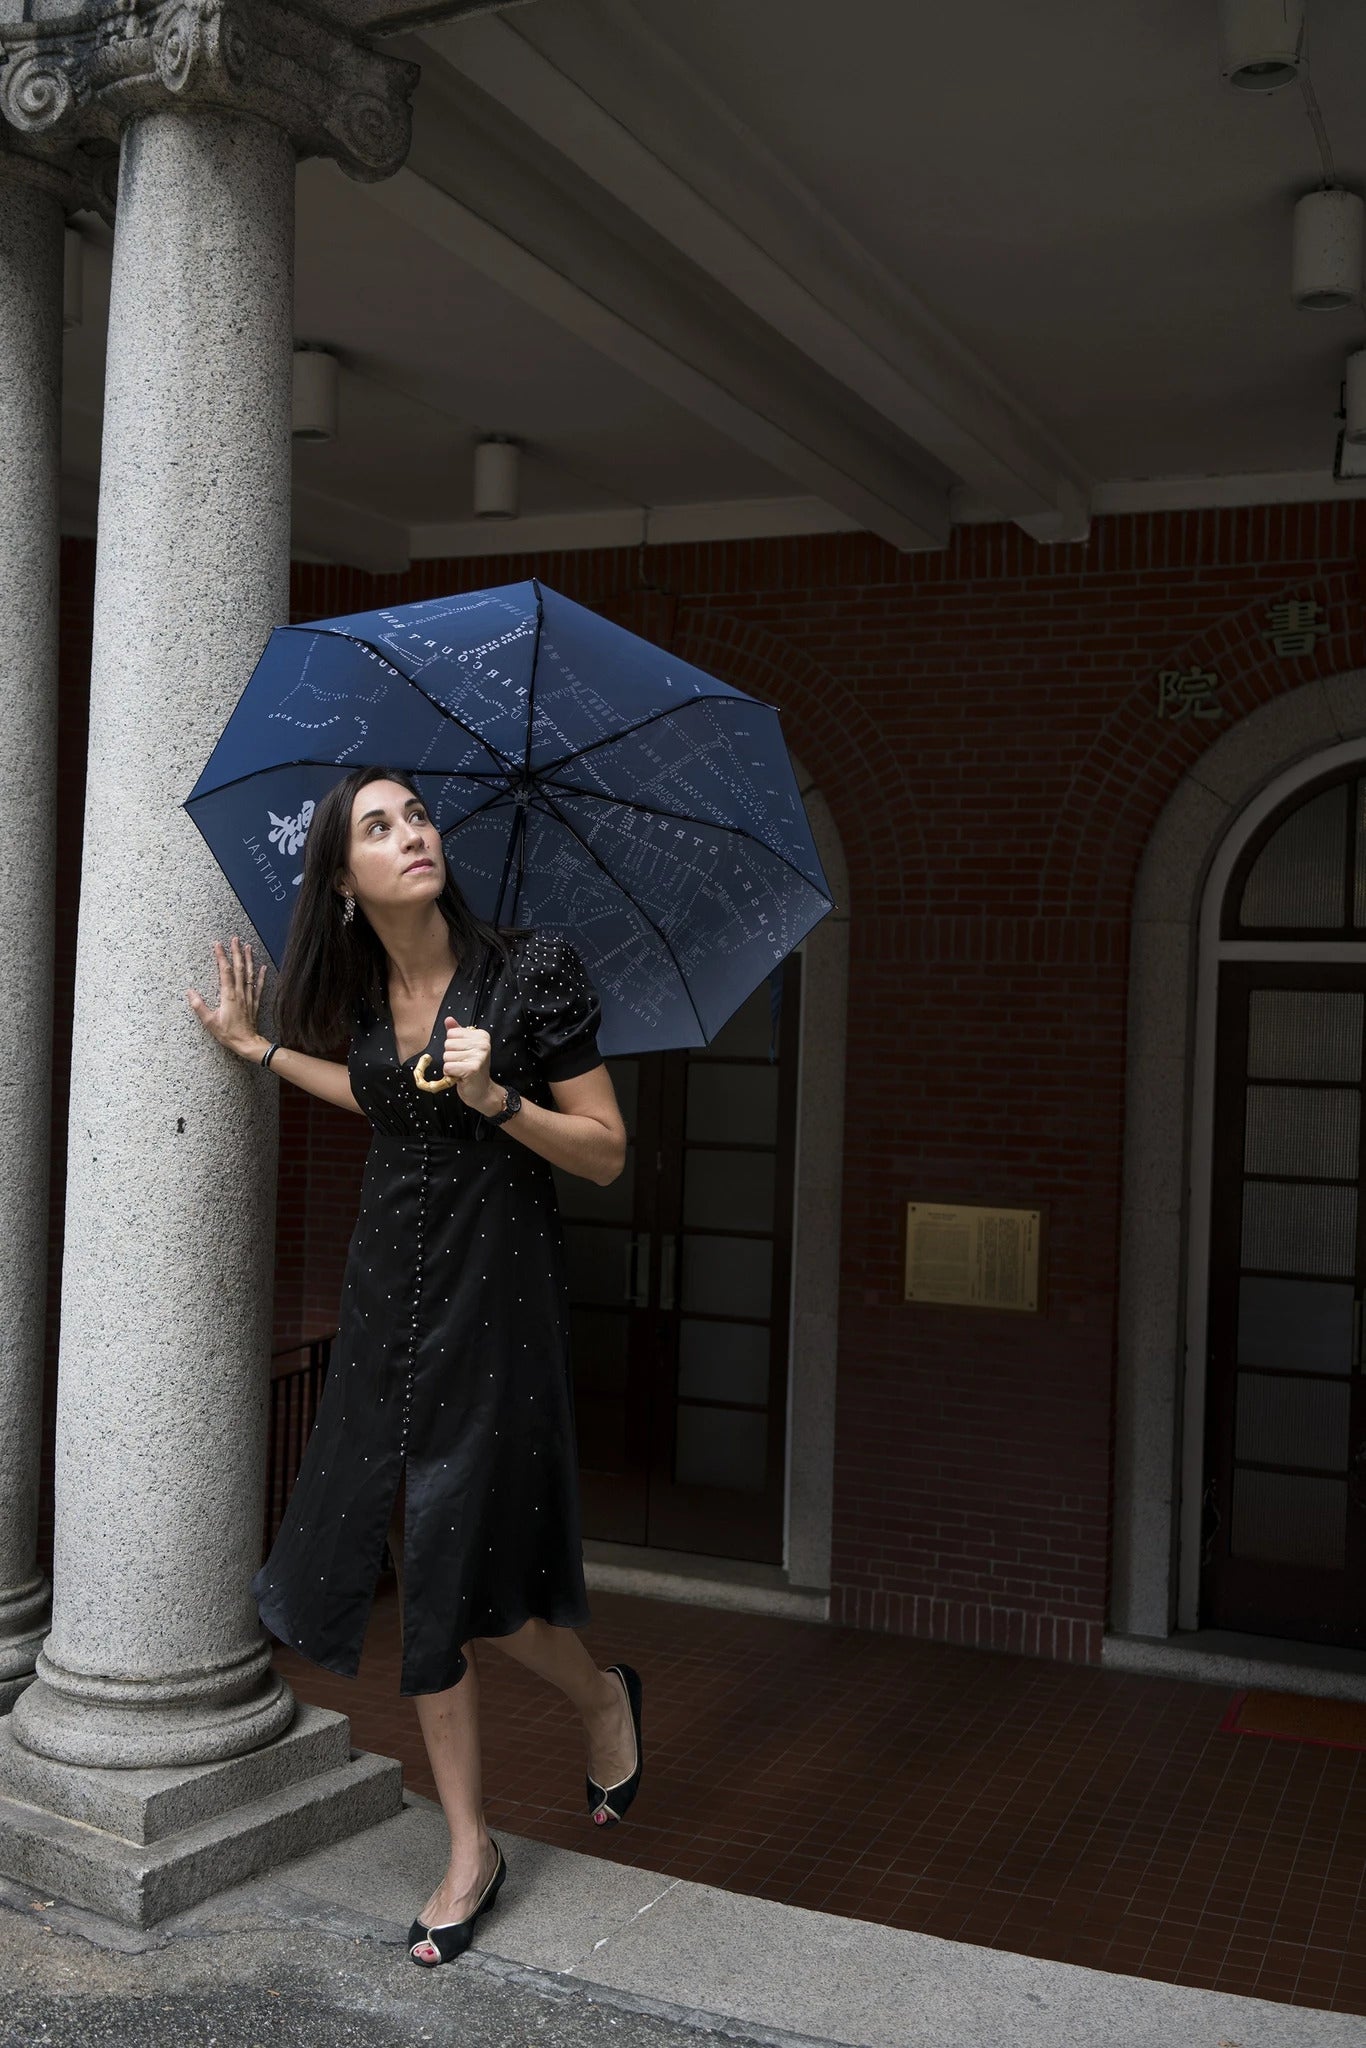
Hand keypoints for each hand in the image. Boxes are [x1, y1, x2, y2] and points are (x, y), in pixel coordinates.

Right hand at [187, 937, 267, 1059]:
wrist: (247, 1043)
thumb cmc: (228, 1034)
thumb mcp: (209, 1022)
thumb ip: (198, 1006)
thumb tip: (190, 992)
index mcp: (228, 996)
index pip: (225, 971)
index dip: (221, 957)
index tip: (218, 945)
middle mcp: (240, 993)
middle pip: (239, 968)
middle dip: (236, 952)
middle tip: (235, 939)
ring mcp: (248, 997)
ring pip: (250, 974)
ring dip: (249, 959)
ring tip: (248, 947)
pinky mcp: (254, 1002)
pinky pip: (259, 986)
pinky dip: (261, 976)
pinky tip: (263, 967)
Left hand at [442, 1015, 500, 1115]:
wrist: (482, 1091)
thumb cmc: (472, 1069)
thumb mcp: (466, 1048)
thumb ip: (457, 1033)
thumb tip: (448, 1019)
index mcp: (481, 1035)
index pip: (451, 1033)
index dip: (453, 1046)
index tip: (464, 1054)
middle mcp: (483, 1044)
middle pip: (448, 1044)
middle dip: (450, 1056)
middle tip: (463, 1064)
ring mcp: (479, 1056)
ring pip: (446, 1056)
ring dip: (450, 1066)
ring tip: (462, 1070)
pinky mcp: (472, 1068)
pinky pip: (448, 1067)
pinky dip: (450, 1074)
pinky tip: (461, 1076)